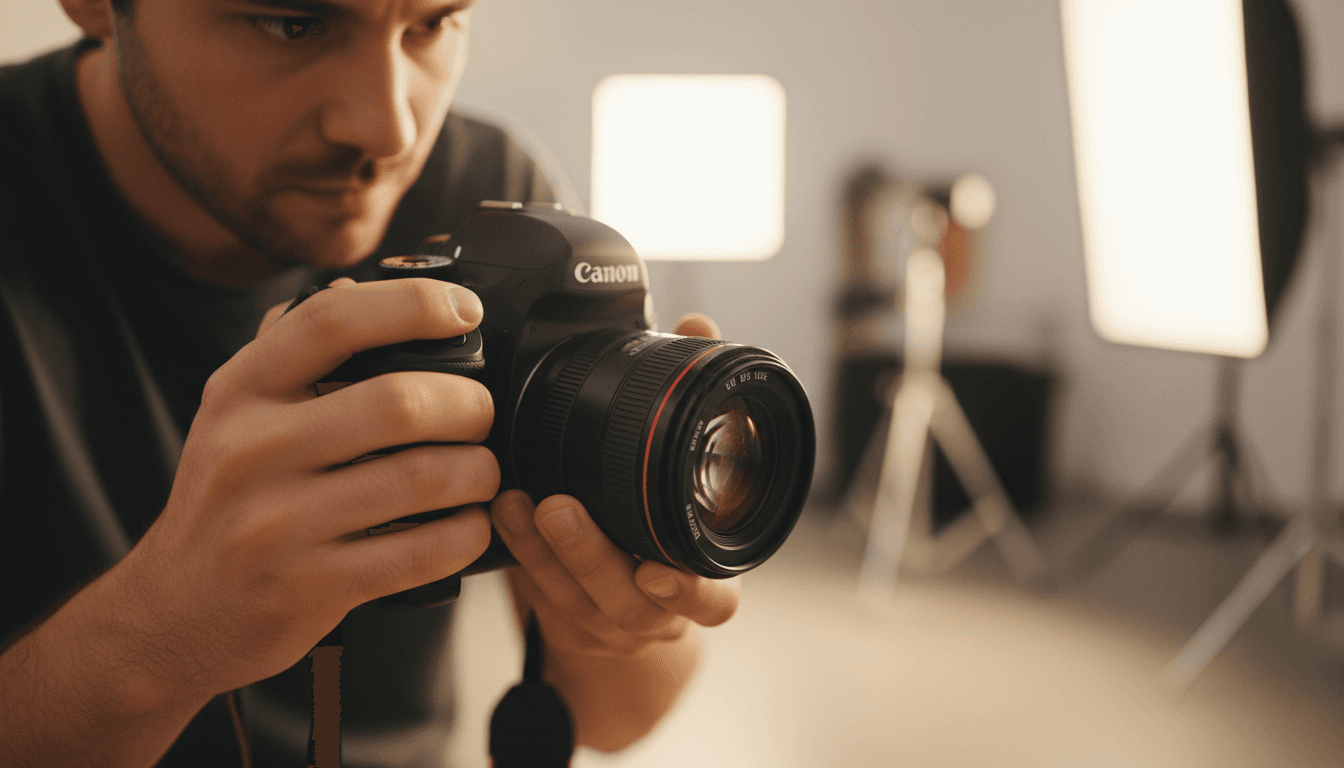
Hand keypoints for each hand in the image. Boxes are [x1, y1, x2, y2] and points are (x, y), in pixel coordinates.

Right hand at [108, 277, 496, 700]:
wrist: (175, 613)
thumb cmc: (224, 504)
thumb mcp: (235, 416)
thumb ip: (290, 353)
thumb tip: (356, 286)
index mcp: (239, 392)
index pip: (332, 320)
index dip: (413, 303)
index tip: (464, 310)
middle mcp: (253, 450)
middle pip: (399, 402)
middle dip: (469, 406)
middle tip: (481, 416)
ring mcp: (279, 523)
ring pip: (424, 478)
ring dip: (479, 473)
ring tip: (482, 473)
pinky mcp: (311, 586)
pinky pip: (422, 552)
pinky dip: (466, 534)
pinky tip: (468, 525)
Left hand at [487, 313, 736, 746]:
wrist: (636, 600)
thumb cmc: (669, 523)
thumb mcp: (697, 468)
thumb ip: (696, 395)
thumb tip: (699, 326)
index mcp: (704, 578)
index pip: (713, 600)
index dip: (688, 592)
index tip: (655, 571)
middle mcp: (659, 607)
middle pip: (631, 602)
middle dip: (590, 556)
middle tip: (559, 509)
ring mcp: (609, 616)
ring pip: (575, 599)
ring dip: (544, 551)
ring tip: (518, 504)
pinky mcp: (565, 613)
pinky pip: (540, 590)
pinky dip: (520, 551)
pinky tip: (502, 512)